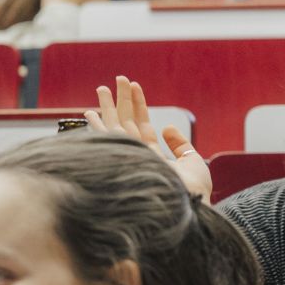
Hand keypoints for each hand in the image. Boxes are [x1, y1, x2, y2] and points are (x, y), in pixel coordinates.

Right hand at [85, 75, 211, 200]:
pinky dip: (98, 126)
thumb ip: (181, 144)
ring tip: (102, 87)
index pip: (143, 126)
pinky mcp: (126, 159)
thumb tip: (167, 127)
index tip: (135, 86)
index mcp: (153, 157)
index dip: (139, 105)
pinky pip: (109, 139)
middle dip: (121, 100)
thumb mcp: (193, 161)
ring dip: (108, 107)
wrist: (189, 207)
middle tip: (118, 78)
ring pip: (116, 127)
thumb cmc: (194, 192)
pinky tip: (90, 112)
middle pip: (126, 123)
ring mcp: (130, 158)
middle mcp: (138, 157)